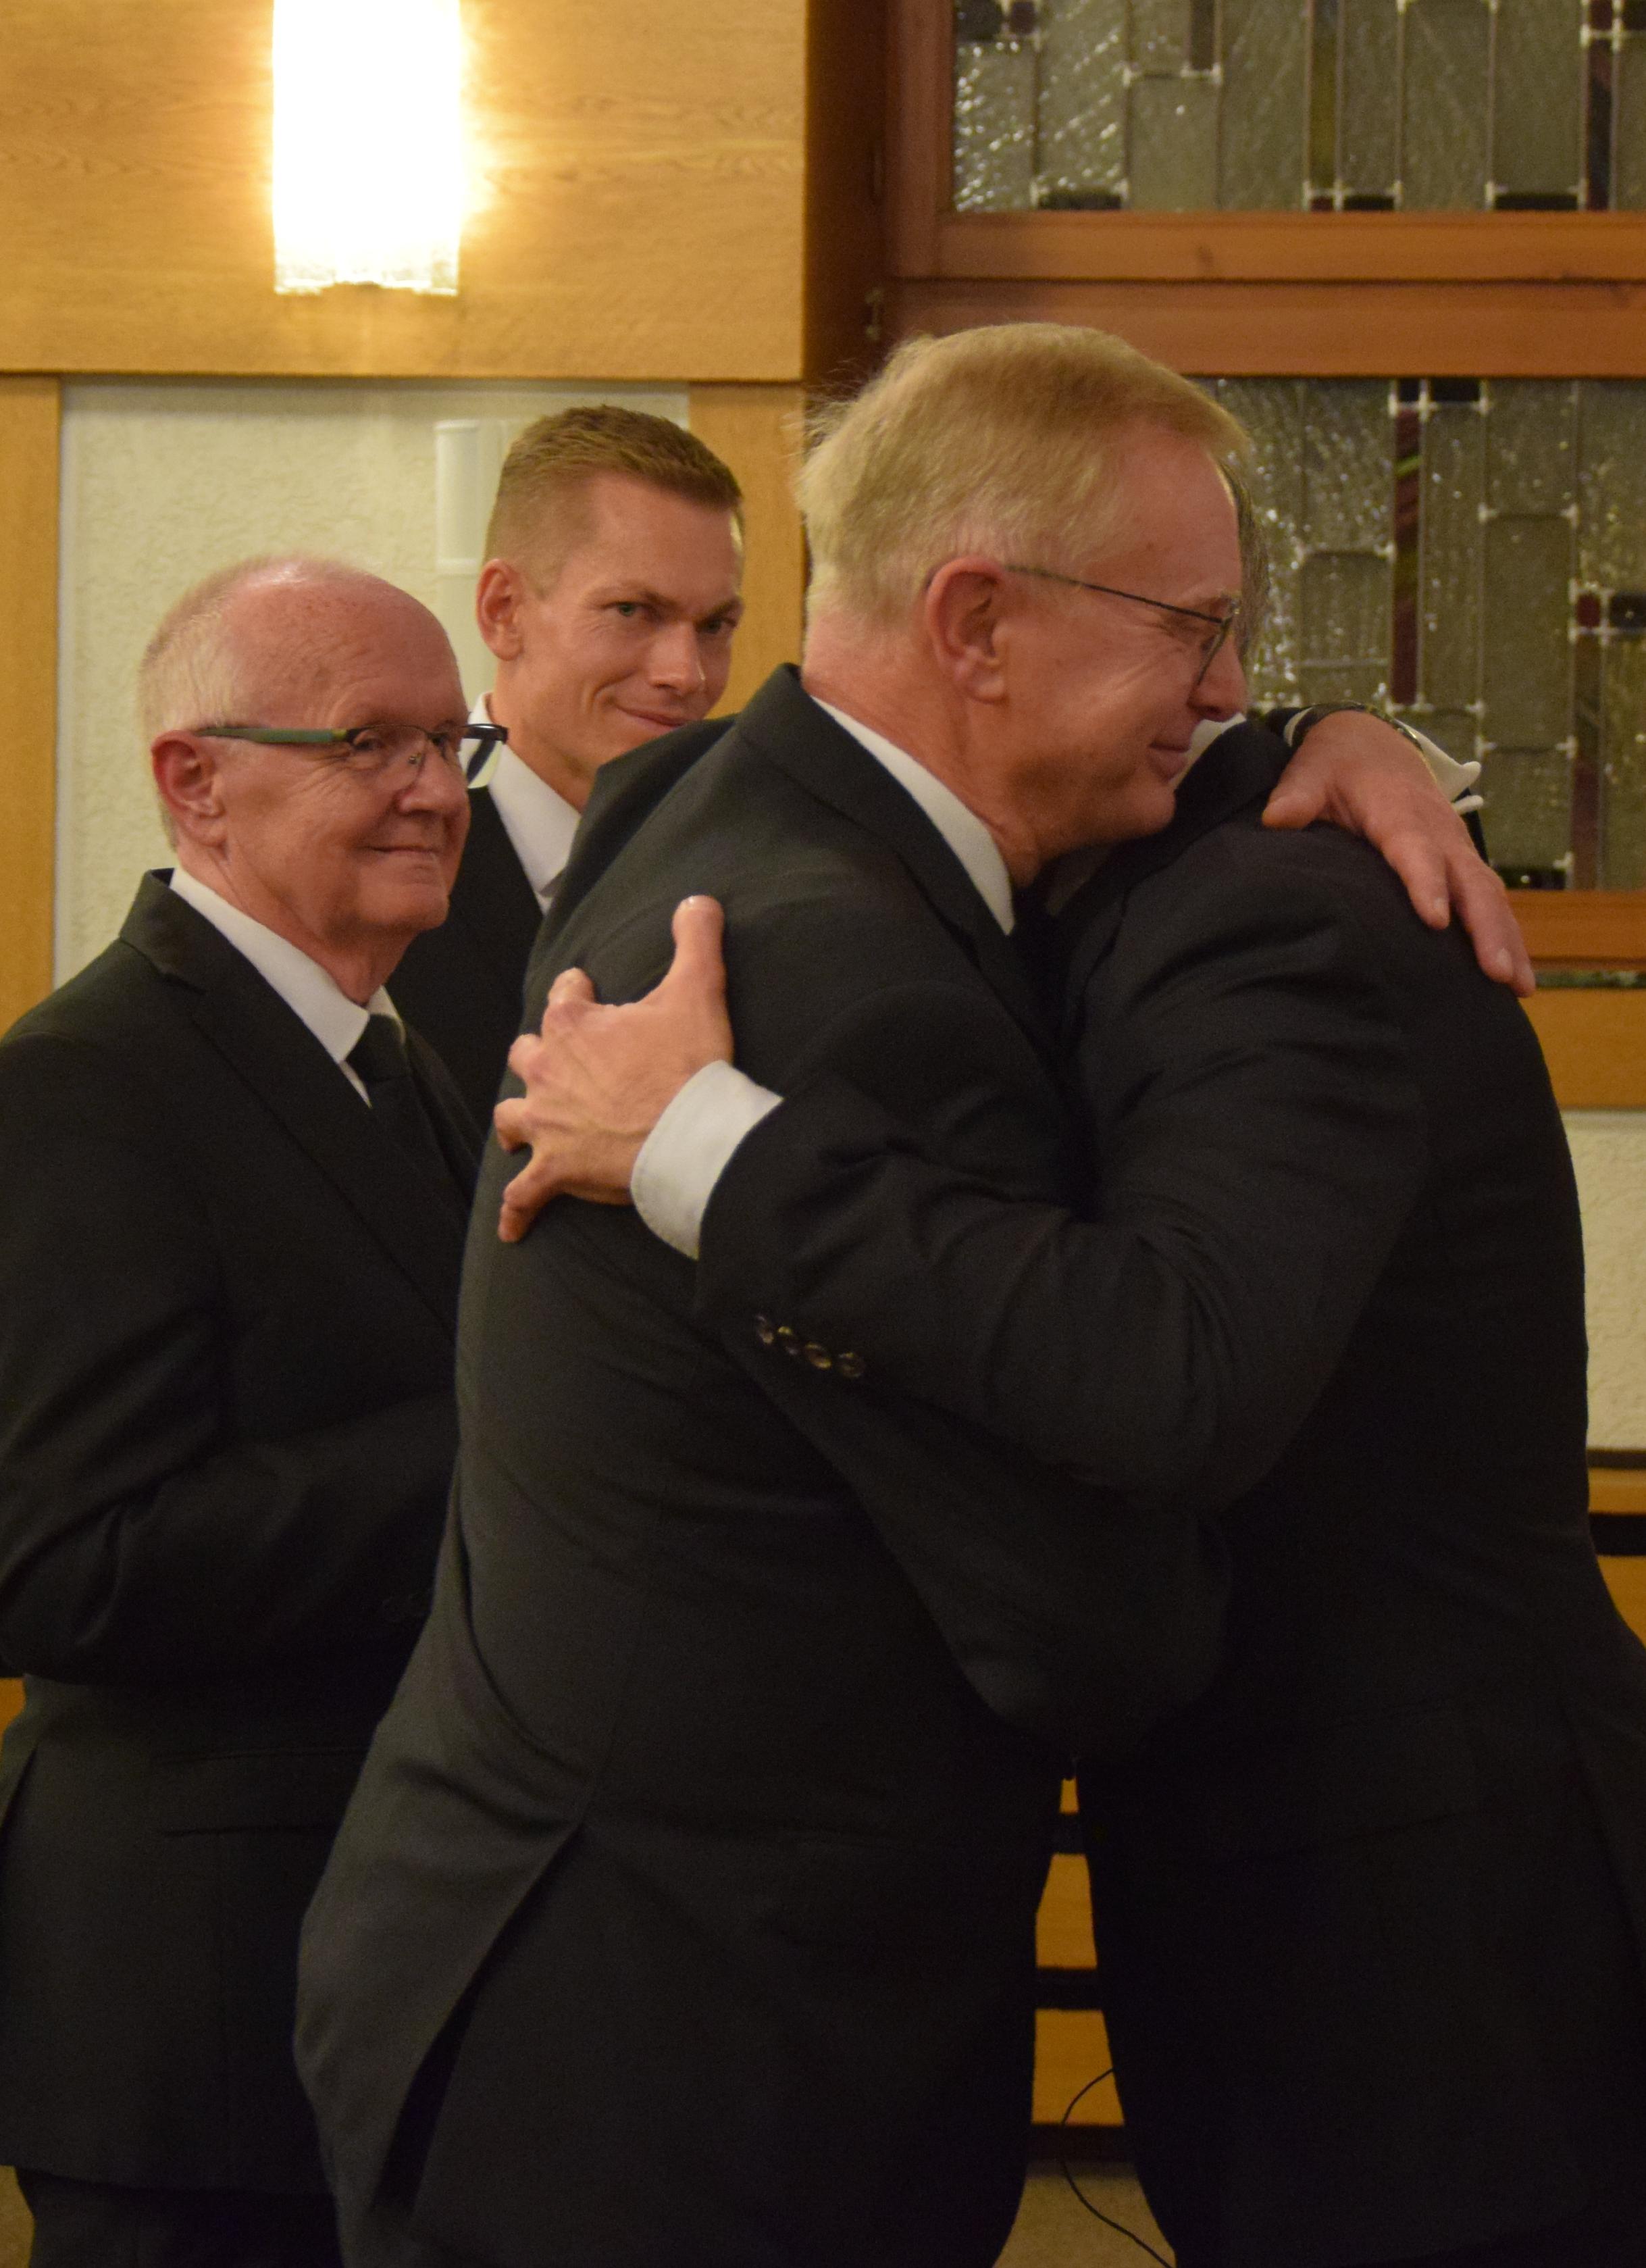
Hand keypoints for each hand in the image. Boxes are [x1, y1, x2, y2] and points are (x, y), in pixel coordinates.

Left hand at [495, 896, 732, 1242]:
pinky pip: (523, 1195)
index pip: (562, 995)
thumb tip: (698, 900)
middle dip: (540, 1057)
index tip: (590, 995)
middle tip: (565, 1065)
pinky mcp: (555, 1170)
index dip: (577, 994)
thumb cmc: (689, 1065)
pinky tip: (512, 1229)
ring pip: (511, 1118)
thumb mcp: (698, 989)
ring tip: (527, 1129)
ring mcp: (546, 1123)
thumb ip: (695, 938)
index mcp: (572, 1024)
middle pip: (526, 1055)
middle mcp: (546, 1070)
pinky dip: (517, 1212)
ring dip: (519, 1121)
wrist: (690, 1135)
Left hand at [1262, 713, 1533, 996]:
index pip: (1415, 848)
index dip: (1426, 882)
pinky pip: (1491, 901)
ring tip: (1518, 987)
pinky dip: (1509, 937)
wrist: (1372, 743)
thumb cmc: (1338, 765)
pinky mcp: (1463, 863)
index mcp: (1399, 810)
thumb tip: (1277, 819)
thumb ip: (1297, 795)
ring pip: (1489, 895)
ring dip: (1506, 940)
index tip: (1436, 921)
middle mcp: (1439, 832)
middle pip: (1469, 881)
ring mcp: (1457, 848)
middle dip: (1485, 926)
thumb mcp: (1312, 770)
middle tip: (1496, 972)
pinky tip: (1518, 980)